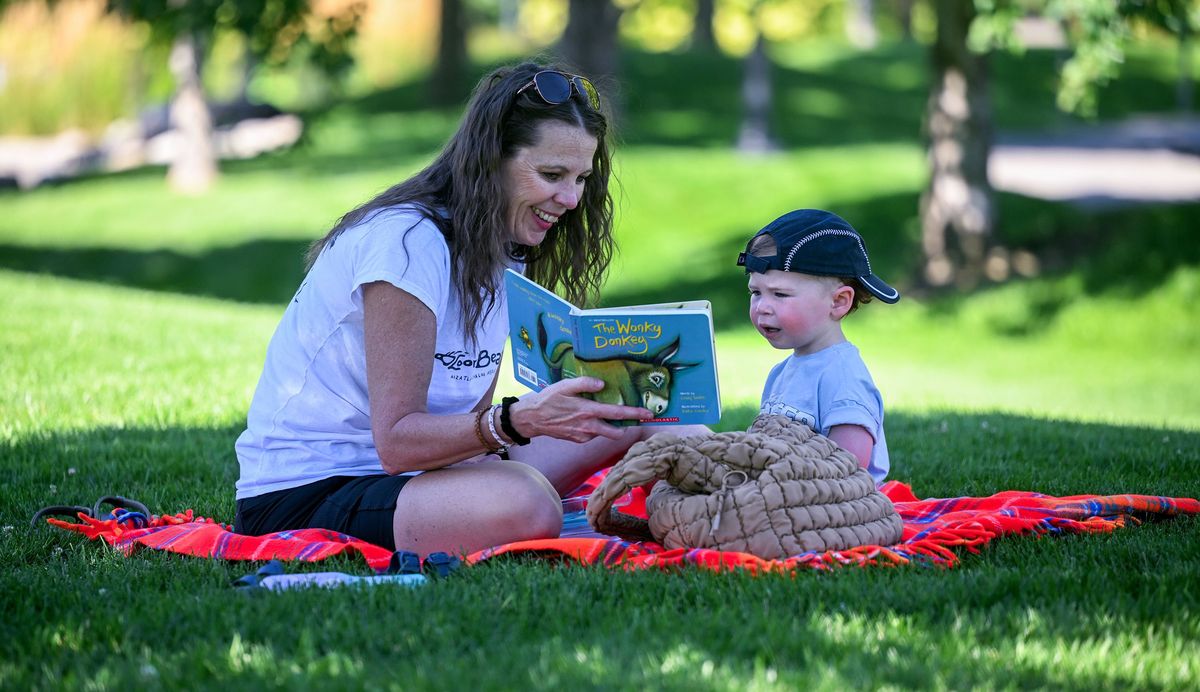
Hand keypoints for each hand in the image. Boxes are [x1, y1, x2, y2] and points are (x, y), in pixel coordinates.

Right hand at [511, 378, 653, 442]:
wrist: (531, 419)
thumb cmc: (548, 399)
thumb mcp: (564, 386)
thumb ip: (584, 383)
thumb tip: (602, 384)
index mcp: (587, 411)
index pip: (617, 414)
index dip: (635, 414)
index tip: (649, 414)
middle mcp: (588, 426)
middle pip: (616, 432)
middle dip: (628, 427)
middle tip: (635, 419)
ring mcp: (583, 436)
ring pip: (604, 432)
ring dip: (609, 426)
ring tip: (606, 414)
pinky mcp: (578, 440)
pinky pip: (593, 434)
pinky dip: (596, 427)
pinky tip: (588, 418)